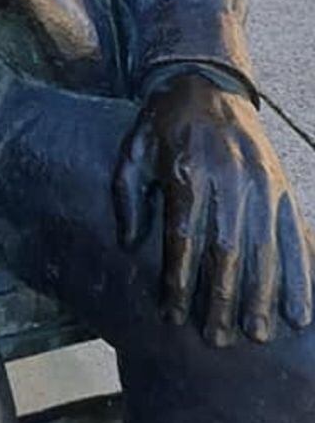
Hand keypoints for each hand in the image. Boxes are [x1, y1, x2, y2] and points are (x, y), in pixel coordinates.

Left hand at [114, 72, 312, 345]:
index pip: (184, 240)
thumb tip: (131, 245)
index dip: (179, 282)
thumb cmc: (162, 125)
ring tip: (255, 335)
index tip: (173, 316)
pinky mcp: (281, 186)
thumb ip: (127, 196)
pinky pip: (294, 237)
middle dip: (221, 300)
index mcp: (187, 172)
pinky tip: (299, 313)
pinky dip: (299, 276)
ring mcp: (260, 183)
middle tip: (216, 339)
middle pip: (226, 252)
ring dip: (261, 297)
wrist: (205, 83)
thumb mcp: (132, 151)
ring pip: (264, 250)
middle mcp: (228, 179)